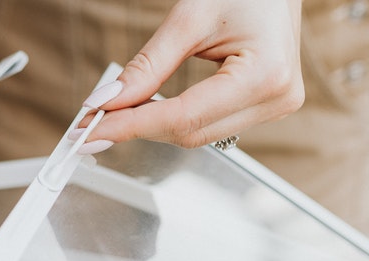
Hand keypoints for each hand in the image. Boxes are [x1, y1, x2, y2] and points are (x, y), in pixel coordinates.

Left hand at [76, 0, 303, 153]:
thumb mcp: (190, 17)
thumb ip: (147, 66)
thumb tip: (106, 102)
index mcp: (266, 75)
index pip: (184, 117)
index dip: (132, 126)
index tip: (92, 130)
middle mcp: (276, 99)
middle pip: (189, 133)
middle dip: (136, 128)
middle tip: (92, 122)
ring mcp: (274, 107)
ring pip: (196, 135)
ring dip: (151, 127)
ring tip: (113, 115)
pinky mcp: (263, 107)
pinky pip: (208, 126)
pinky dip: (172, 121)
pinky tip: (145, 112)